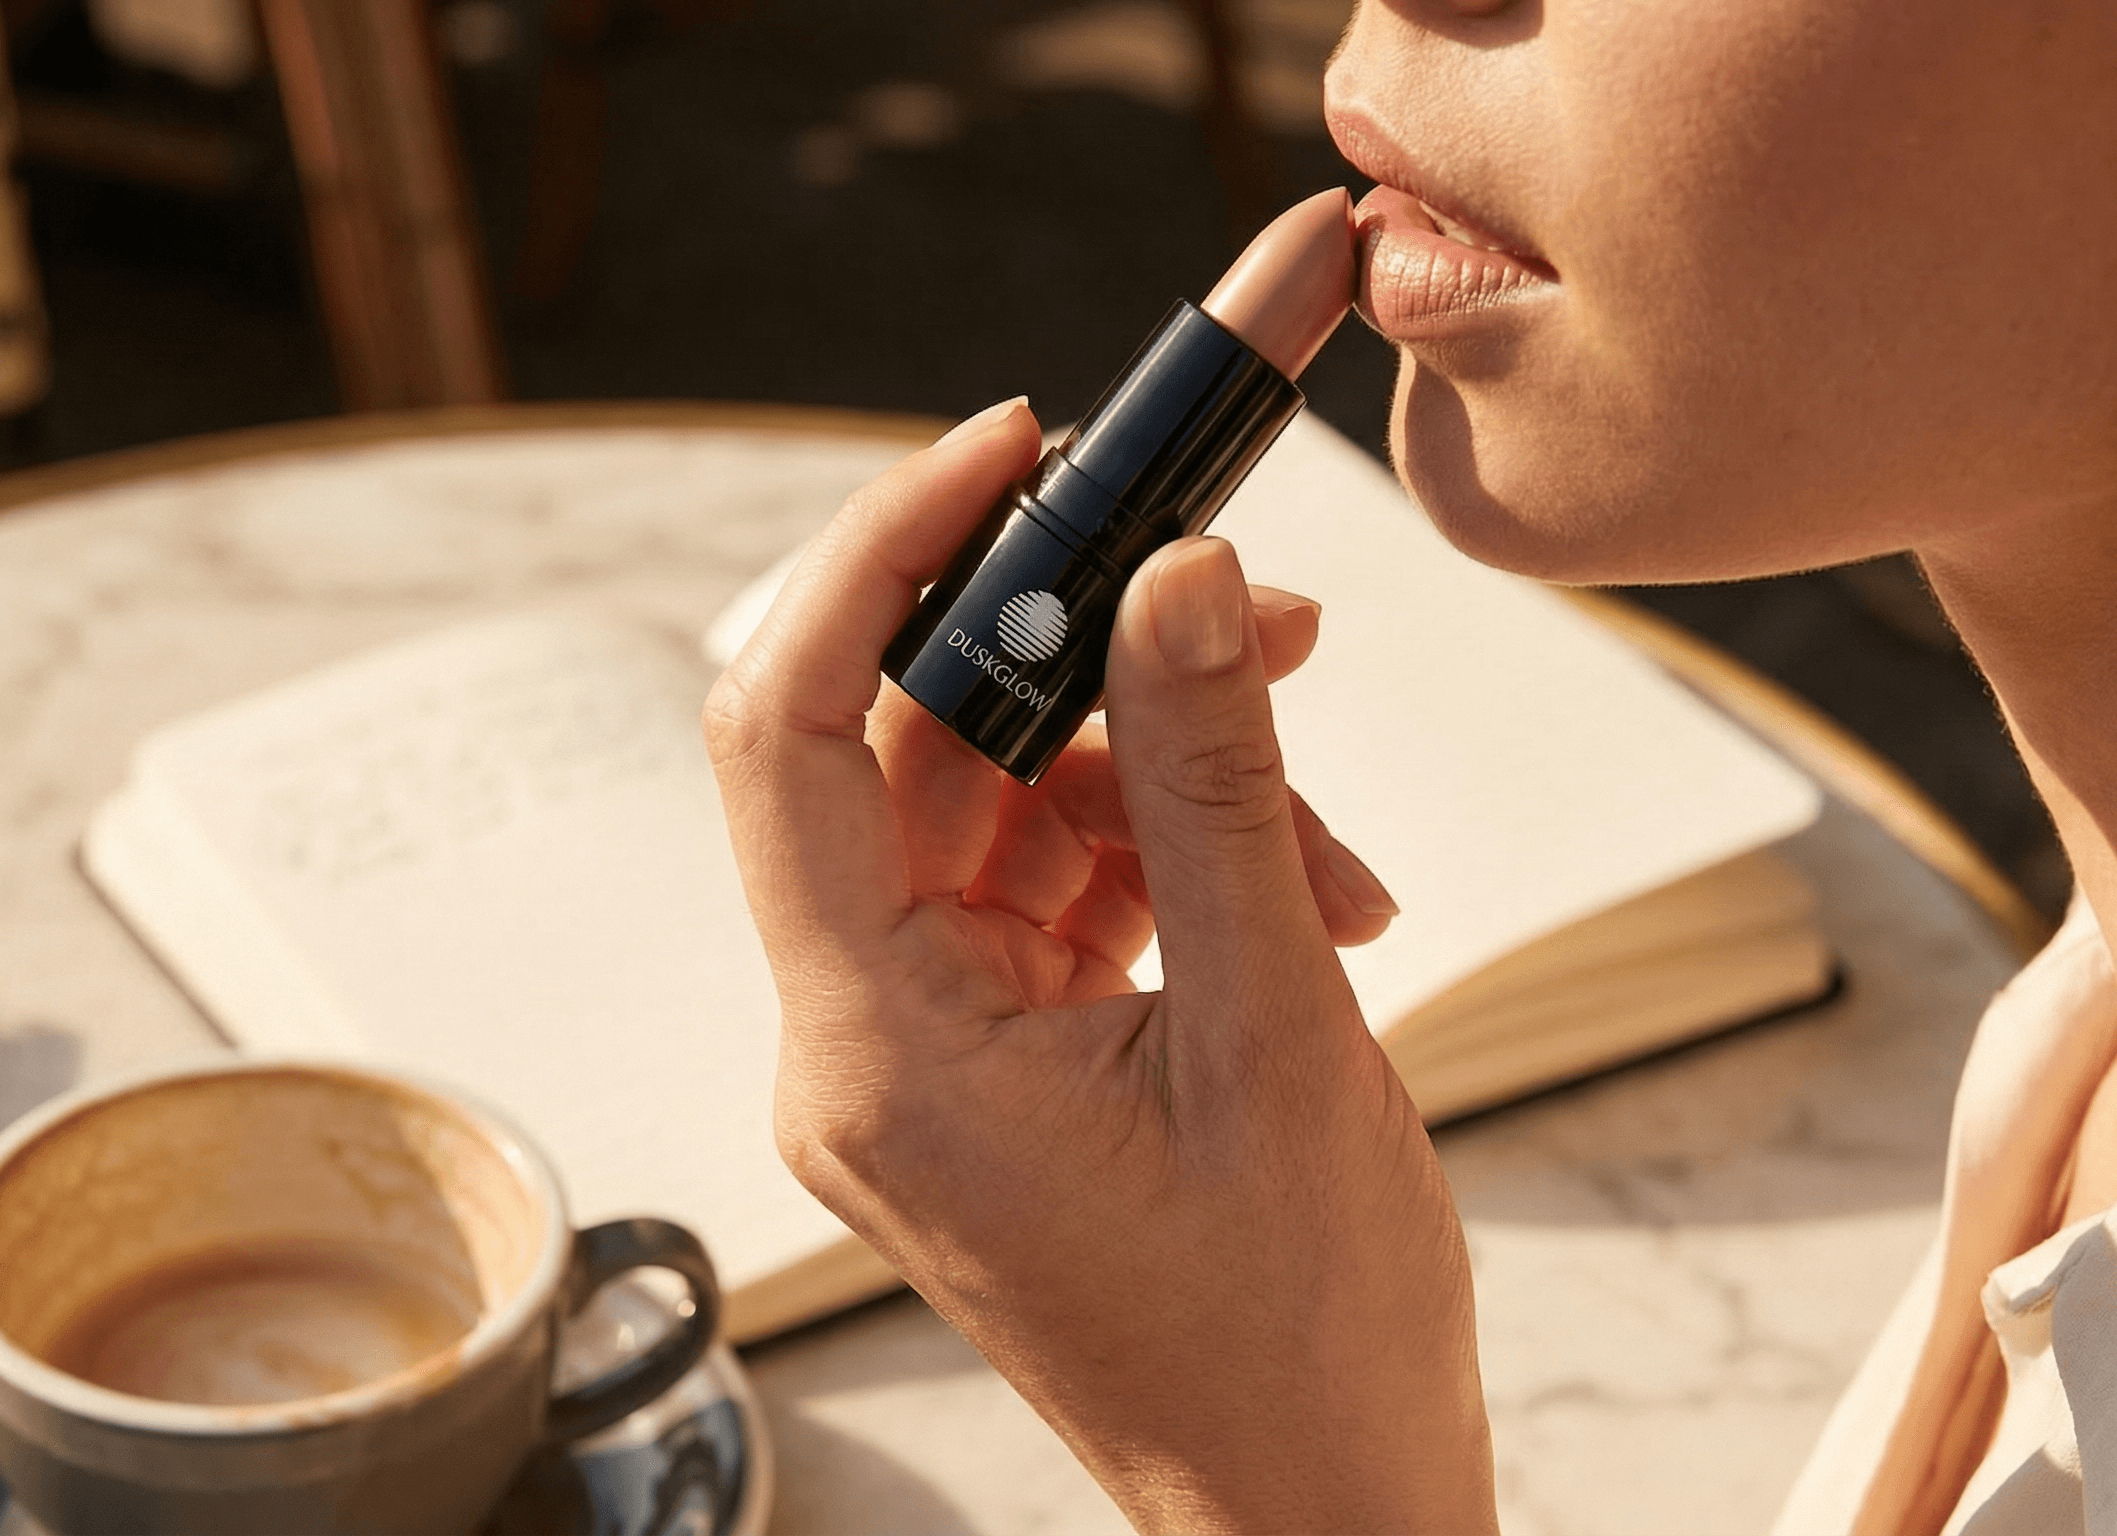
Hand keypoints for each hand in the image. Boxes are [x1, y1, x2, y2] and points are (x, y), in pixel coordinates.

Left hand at [704, 399, 1496, 1532]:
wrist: (1318, 1505)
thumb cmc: (1296, 1342)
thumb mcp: (1276, 1036)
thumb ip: (1213, 790)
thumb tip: (1182, 579)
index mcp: (878, 1049)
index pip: (784, 730)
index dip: (876, 558)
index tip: (1007, 449)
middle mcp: (862, 1043)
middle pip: (910, 751)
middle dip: (1086, 658)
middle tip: (1246, 596)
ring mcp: (925, 1055)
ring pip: (1003, 810)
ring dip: (1169, 775)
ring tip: (1332, 844)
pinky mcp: (993, 1062)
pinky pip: (1052, 889)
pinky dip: (1173, 856)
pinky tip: (1312, 891)